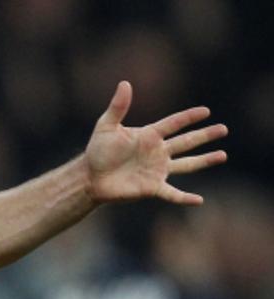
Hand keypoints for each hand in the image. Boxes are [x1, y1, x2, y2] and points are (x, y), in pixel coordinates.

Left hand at [85, 80, 226, 205]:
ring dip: (205, 160)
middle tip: (224, 129)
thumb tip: (125, 83)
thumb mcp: (106, 126)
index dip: (189, 117)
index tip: (206, 111)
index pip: (174, 123)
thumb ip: (118, 107)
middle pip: (187, 141)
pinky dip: (185, 198)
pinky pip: (172, 193)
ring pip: (187, 164)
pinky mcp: (152, 188)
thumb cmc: (97, 151)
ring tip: (222, 155)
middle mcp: (157, 152)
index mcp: (149, 136)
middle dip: (205, 135)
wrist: (89, 177)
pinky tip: (199, 200)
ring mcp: (157, 170)